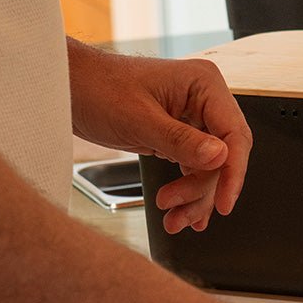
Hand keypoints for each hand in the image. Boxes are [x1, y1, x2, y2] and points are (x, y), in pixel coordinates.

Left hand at [68, 40, 251, 232]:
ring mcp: (193, 115)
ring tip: (173, 219)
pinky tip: (180, 210)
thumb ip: (182, 141)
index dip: (233, 172)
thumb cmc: (97, 89)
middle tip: (178, 211)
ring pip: (211, 165)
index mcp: (204, 83)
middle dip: (204, 188)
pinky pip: (194, 165)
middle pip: (225, 154)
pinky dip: (187, 188)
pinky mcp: (180, 131)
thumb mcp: (138, 120)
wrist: (68, 87)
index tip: (224, 202)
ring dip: (194, 195)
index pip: (234, 133)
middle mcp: (204, 98)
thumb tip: (221, 158)